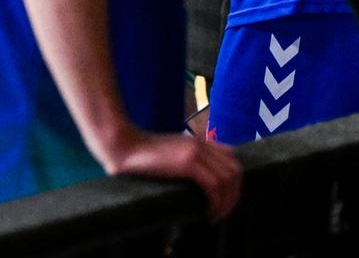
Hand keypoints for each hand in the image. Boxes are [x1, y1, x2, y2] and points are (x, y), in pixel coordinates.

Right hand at [105, 128, 241, 221]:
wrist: (123, 146)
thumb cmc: (141, 156)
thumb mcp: (170, 153)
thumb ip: (186, 159)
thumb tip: (199, 182)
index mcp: (198, 142)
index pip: (231, 158)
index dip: (234, 182)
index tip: (224, 200)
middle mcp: (200, 144)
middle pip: (235, 171)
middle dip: (234, 196)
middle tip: (221, 212)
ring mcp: (195, 152)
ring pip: (227, 180)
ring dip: (226, 203)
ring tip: (214, 216)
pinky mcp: (187, 163)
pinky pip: (214, 186)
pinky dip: (216, 203)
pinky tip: (207, 213)